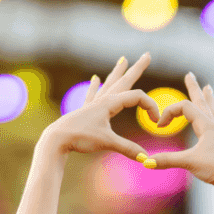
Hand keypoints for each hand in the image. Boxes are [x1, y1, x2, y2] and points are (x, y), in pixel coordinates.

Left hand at [40, 52, 159, 157]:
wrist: (57, 139)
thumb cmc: (80, 137)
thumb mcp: (107, 143)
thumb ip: (128, 149)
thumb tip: (146, 159)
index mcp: (110, 103)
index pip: (137, 97)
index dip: (150, 107)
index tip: (156, 122)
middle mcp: (102, 100)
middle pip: (124, 81)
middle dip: (137, 68)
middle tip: (147, 55)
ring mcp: (93, 104)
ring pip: (109, 84)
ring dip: (117, 72)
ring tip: (123, 60)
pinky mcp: (85, 111)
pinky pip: (92, 94)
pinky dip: (94, 86)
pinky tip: (93, 78)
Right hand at [142, 72, 213, 193]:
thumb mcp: (188, 162)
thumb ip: (167, 160)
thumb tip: (145, 163)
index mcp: (206, 125)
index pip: (185, 107)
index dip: (169, 113)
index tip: (159, 126)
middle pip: (203, 102)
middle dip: (194, 88)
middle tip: (190, 75)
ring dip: (209, 100)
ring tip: (209, 89)